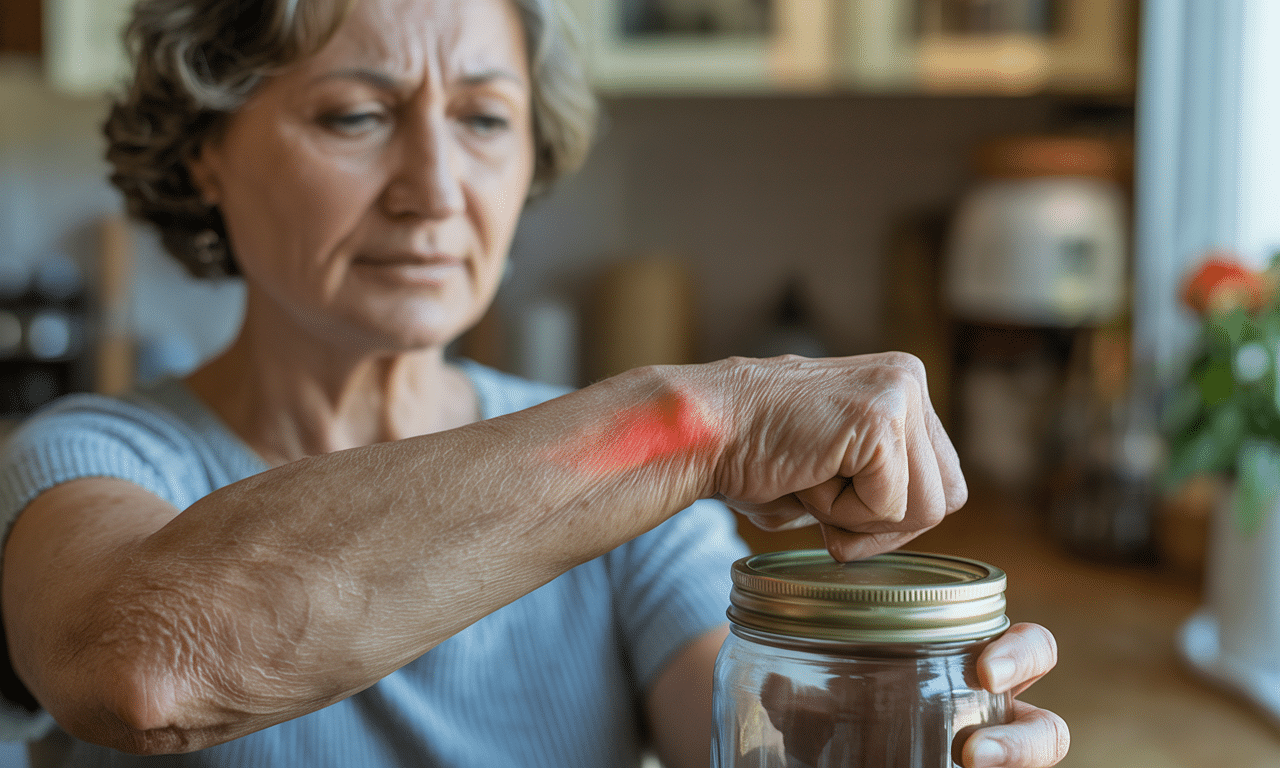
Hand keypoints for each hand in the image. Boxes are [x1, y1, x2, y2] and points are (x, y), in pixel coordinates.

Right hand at [708, 353, 964, 560]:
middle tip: (828, 520)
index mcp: (901, 385)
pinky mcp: (880, 418)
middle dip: (887, 528)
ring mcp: (899, 393)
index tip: (842, 522)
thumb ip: (879, 479)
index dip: (896, 519)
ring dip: (860, 520)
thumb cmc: (750, 454)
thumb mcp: (835, 463)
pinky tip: (805, 476)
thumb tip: (917, 518)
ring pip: (925, 508)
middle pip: (946, 497)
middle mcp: (909, 379)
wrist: (703, 432)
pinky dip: (842, 514)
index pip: (942, 481)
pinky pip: (890, 506)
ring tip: (811, 483)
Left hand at [754, 623, 1067, 767]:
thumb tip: (776, 686)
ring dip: (1013, 767)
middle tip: (974, 751)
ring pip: (1034, 763)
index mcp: (974, 671)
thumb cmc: (839, 717)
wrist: (832, 759)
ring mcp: (990, 762)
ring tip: (968, 767)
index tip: (985, 670)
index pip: (1032, 650)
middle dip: (1025, 740)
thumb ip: (800, 699)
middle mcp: (994, 722)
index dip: (1022, 654)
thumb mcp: (820, 707)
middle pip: (1048, 728)